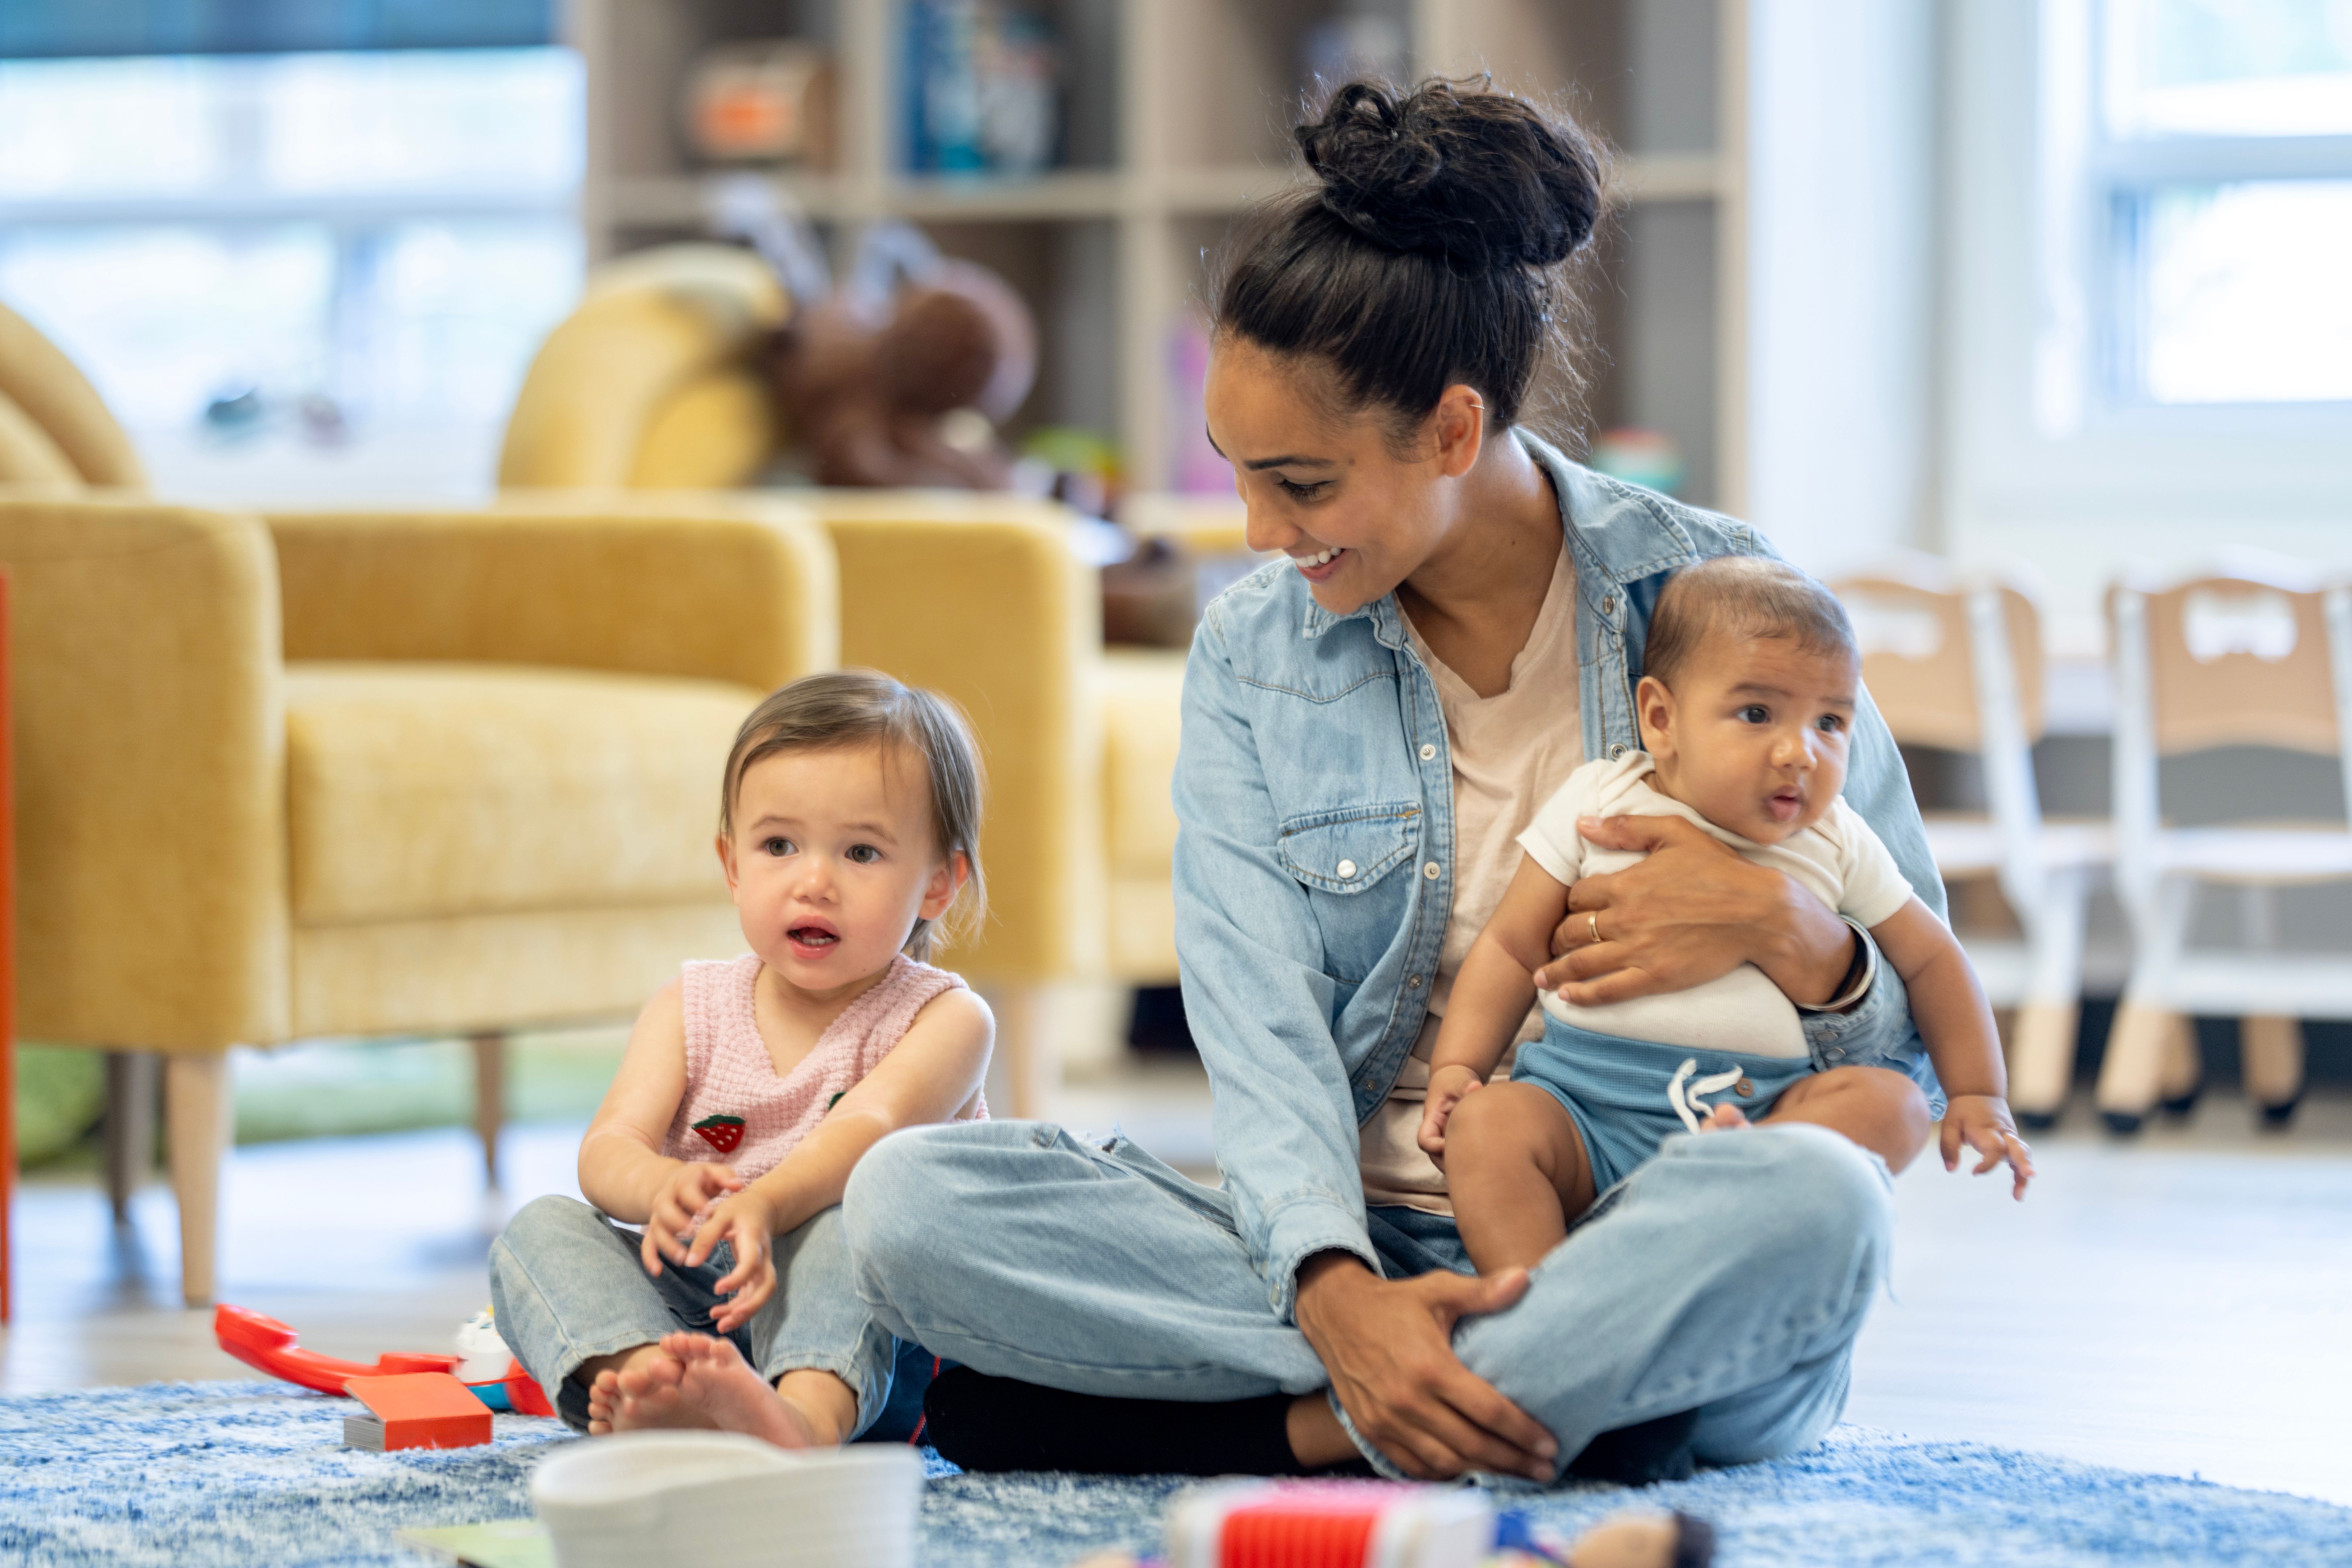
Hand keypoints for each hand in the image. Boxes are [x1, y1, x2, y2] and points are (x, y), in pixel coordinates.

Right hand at [639, 1161, 744, 1277]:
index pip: (686, 1190)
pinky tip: (657, 1271)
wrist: (675, 1182)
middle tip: (693, 1233)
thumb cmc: (700, 1179)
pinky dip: (650, 1257)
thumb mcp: (712, 1172)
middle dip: (678, 1221)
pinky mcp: (654, 1229)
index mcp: (682, 1182)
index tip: (709, 1212)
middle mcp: (665, 1198)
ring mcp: (657, 1215)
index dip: (696, 1201)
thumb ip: (725, 1176)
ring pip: (656, 1230)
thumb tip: (738, 1185)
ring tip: (682, 1258)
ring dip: (667, 1244)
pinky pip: (647, 1243)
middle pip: (665, 1210)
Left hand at [685, 1187, 781, 1333]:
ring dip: (745, 1312)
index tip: (717, 1289)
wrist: (761, 1207)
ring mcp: (764, 1266)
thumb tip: (689, 1263)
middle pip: (766, 1286)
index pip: (752, 1262)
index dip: (738, 1278)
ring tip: (721, 1325)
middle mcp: (764, 1256)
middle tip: (726, 1321)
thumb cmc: (737, 1209)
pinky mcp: (758, 1273)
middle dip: (749, 1307)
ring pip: (762, 1295)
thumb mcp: (719, 1215)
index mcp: (753, 1239)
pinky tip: (720, 1314)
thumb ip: (705, 1237)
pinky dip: (740, 1307)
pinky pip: (753, 1295)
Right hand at [1293, 1253, 1556, 1480]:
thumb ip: (1482, 1291)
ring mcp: (1387, 1421)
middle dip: (1514, 1460)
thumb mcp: (1438, 1290)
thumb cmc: (1394, 1303)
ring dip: (1485, 1471)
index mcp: (1430, 1367)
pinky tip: (1469, 1471)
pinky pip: (1415, 1466)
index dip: (1523, 1432)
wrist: (1334, 1314)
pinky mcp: (1372, 1431)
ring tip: (1516, 1473)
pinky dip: (1445, 1474)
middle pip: (1473, 1445)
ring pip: (1446, 1461)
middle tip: (1545, 1469)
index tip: (1550, 1445)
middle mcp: (1408, 1401)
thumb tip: (1525, 1279)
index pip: (1488, 1411)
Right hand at [1417, 1065, 1483, 1159]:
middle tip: (1480, 1158)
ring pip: (1450, 1163)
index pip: (1425, 1141)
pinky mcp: (1457, 1144)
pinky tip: (1491, 1155)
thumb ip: (1464, 1085)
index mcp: (1431, 1120)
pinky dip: (1473, 1160)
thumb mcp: (1457, 1080)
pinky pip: (1461, 1159)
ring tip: (1487, 1160)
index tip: (1456, 1142)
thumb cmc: (1453, 1082)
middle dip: (1455, 1163)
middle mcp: (1436, 1135)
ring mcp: (1445, 1141)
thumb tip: (1476, 1087)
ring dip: (1465, 1165)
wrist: (1455, 1082)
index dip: (1437, 1147)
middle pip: (1437, 1158)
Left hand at [1532, 815, 1849, 1006]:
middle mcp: (1625, 918)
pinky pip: (1608, 990)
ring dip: (1556, 971)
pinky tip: (1567, 997)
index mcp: (1626, 884)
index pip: (1578, 895)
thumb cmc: (1720, 870)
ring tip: (1541, 977)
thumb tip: (1583, 822)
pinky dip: (1582, 995)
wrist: (1759, 912)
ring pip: (1582, 963)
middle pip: (1572, 931)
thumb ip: (1627, 828)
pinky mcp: (1655, 977)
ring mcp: (1639, 950)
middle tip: (1552, 944)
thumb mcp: (1674, 833)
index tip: (1571, 909)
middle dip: (1557, 938)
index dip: (1570, 902)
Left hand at [1941, 1094, 2034, 1199]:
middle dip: (2023, 1163)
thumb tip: (1951, 1171)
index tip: (1973, 1172)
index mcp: (1987, 1130)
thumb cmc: (1962, 1112)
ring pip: (2024, 1154)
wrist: (1979, 1093)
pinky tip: (2016, 1191)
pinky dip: (2020, 1174)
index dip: (1988, 1163)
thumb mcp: (1949, 1124)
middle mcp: (2003, 1134)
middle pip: (2018, 1148)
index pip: (1995, 1148)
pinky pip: (2021, 1158)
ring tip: (2018, 1196)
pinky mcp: (2013, 1142)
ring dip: (2024, 1172)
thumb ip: (1948, 1147)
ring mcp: (2011, 1137)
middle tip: (2028, 1175)